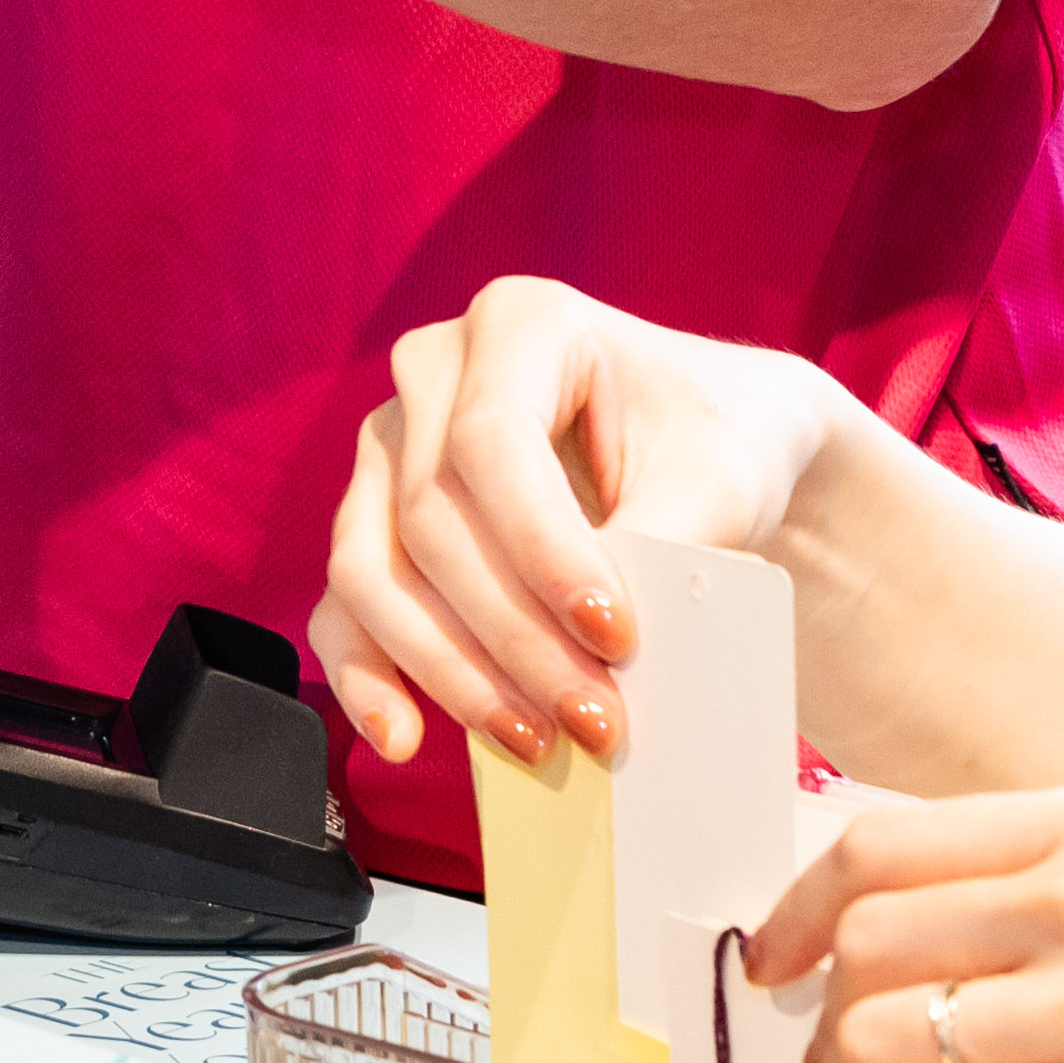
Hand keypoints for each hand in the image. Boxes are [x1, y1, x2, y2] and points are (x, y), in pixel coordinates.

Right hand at [310, 278, 858, 774]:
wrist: (715, 457)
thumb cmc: (720, 442)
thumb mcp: (720, 475)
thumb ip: (661, 542)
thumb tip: (595, 641)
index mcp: (521, 322)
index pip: (492, 443)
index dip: (543, 551)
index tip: (617, 636)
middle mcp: (434, 371)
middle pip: (431, 519)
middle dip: (513, 636)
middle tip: (595, 720)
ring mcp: (393, 448)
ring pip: (374, 570)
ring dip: (450, 671)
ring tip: (535, 740)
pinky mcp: (377, 525)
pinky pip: (343, 605)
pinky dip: (366, 676)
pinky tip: (404, 736)